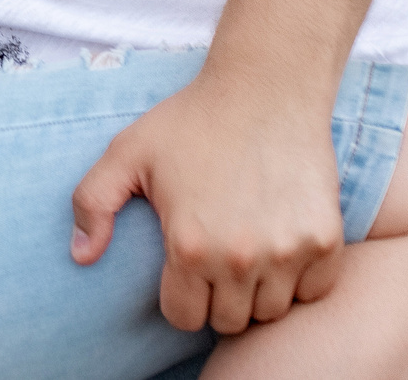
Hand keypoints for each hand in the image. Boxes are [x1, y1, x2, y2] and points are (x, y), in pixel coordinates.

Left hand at [70, 71, 345, 334]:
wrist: (264, 87)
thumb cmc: (191, 118)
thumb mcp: (127, 152)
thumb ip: (93, 203)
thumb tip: (81, 257)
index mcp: (189, 246)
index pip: (184, 318)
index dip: (180, 298)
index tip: (184, 270)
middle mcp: (240, 258)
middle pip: (230, 321)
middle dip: (218, 298)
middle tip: (216, 261)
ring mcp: (288, 251)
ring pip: (272, 310)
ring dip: (259, 291)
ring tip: (247, 254)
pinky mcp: (325, 239)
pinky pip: (315, 290)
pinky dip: (302, 279)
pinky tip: (282, 247)